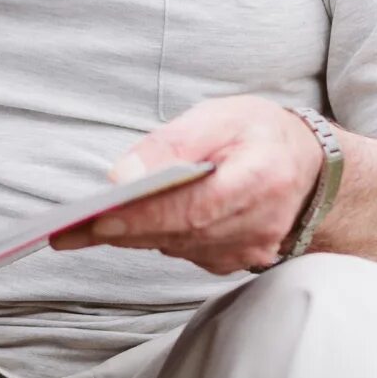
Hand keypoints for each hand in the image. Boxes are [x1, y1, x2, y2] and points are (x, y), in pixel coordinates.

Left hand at [52, 96, 323, 273]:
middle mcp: (257, 224)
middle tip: (67, 231)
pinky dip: (150, 237)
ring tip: (77, 230)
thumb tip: (124, 175)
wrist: (309, 170)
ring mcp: (247, 250)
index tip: (100, 219)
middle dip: (121, 230)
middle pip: (178, 233)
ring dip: (128, 236)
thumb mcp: (221, 117)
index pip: (195, 208)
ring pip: (174, 245)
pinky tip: (119, 228)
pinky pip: (182, 250)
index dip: (146, 216)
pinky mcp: (233, 260)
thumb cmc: (260, 135)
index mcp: (260, 181)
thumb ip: (173, 143)